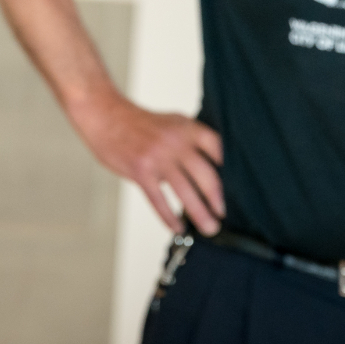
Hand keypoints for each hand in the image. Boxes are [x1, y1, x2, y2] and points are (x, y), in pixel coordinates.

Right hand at [71, 93, 224, 234]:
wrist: (104, 115)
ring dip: (200, 213)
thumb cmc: (137, 122)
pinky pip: (159, 200)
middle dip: (217, 200)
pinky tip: (177, 227)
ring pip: (186, 192)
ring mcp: (157, 157)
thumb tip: (212, 164)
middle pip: (206, 175)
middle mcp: (175, 142)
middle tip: (224, 214)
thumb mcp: (170, 122)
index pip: (218, 149)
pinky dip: (169, 217)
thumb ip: (190, 139)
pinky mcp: (141, 171)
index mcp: (186, 127)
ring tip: (209, 228)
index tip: (239, 187)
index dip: (230, 170)